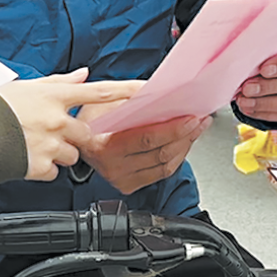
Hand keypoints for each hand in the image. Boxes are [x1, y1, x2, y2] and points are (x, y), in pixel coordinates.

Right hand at [0, 70, 143, 181]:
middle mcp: (58, 120)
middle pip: (86, 133)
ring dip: (60, 153)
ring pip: (72, 155)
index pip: (99, 92)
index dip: (125, 91)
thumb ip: (59, 82)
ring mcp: (51, 144)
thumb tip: (83, 74)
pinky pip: (54, 171)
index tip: (146, 91)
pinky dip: (45, 168)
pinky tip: (29, 158)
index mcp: (55, 96)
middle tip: (52, 132)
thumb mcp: (28, 86)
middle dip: (75, 136)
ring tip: (35, 144)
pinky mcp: (41, 166)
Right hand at [78, 109, 211, 194]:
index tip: (191, 118)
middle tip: (199, 120)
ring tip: (195, 129)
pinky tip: (183, 143)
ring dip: (185, 146)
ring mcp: (121, 179)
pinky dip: (176, 158)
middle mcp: (113, 166)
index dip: (174, 129)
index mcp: (105, 145)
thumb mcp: (104, 102)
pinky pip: (161, 173)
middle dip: (186, 135)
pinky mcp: (129, 185)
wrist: (77, 141)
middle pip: (161, 153)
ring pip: (165, 165)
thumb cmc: (89, 120)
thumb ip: (131, 97)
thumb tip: (162, 91)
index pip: (147, 138)